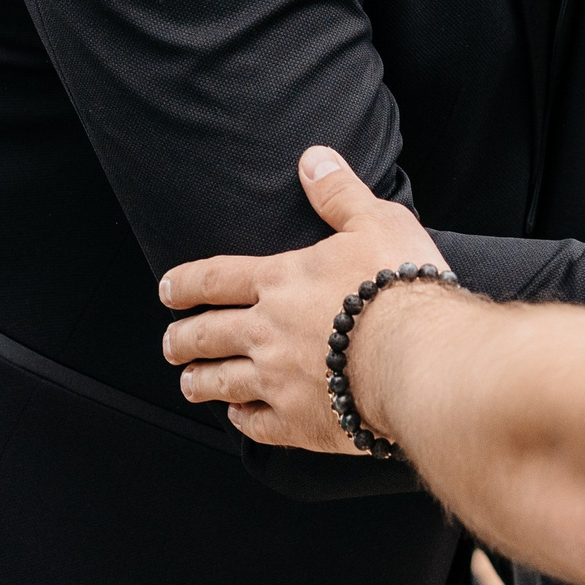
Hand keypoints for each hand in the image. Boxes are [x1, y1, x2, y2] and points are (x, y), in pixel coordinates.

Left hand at [159, 146, 446, 452]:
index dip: (184, 283)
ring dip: (198, 382)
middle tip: (171, 344)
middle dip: (181, 339)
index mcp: (280, 281)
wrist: (417, 356)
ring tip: (190, 383)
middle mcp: (267, 331)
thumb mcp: (375, 221)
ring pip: (219, 383)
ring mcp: (278, 379)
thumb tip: (313, 159)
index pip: (214, 278)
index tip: (167, 290)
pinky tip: (238, 416)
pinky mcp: (299, 421)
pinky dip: (240, 419)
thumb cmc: (399, 284)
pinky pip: (255, 425)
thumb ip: (339, 193)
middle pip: (206, 335)